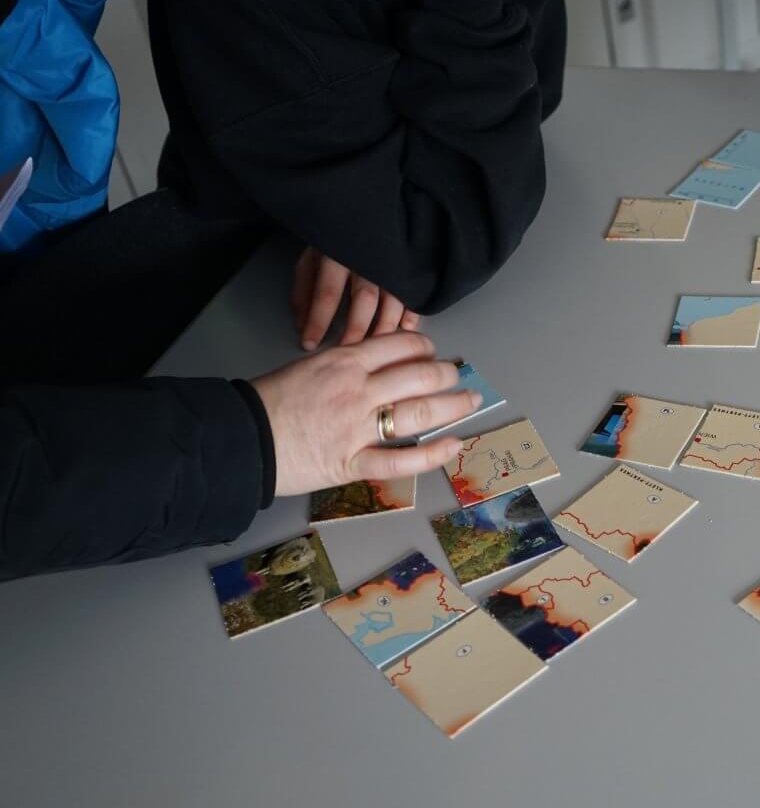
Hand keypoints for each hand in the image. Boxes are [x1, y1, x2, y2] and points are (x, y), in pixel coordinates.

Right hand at [251, 331, 479, 496]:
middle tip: (459, 378)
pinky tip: (454, 446)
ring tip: (470, 403)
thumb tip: (377, 366)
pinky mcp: (353, 462)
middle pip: (419, 376)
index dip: (424, 349)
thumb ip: (346, 366)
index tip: (433, 354)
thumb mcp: (309, 367)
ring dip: (452, 407)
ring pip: (419, 412)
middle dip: (447, 375)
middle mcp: (358, 391)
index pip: (399, 346)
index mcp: (345, 362)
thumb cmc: (268, 401)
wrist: (240, 437)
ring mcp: (358, 427)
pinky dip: (432, 454)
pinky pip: (401, 459)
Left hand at [292, 246, 419, 351]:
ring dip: (386, 327)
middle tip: (349, 351)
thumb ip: (304, 293)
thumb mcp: (311, 260)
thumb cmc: (335, 241)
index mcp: (337, 253)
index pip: (327, 293)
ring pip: (393, 298)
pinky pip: (414, 293)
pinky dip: (412, 312)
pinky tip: (406, 328)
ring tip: (376, 347)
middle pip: (364, 299)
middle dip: (357, 329)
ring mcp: (391, 263)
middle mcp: (366, 258)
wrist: (362, 214)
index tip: (310, 343)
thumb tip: (302, 326)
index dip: (318, 321)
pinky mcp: (408, 268)